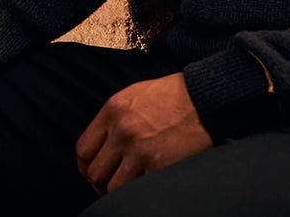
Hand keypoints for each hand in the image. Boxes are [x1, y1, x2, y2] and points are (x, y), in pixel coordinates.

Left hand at [75, 73, 210, 194]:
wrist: (206, 97)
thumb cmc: (173, 96)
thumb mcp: (132, 97)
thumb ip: (113, 120)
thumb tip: (102, 147)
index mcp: (112, 112)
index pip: (83, 150)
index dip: (86, 168)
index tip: (94, 174)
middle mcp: (122, 131)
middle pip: (95, 172)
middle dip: (100, 184)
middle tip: (110, 187)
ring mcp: (141, 149)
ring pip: (114, 187)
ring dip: (119, 191)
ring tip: (129, 189)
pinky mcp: (162, 164)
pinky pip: (139, 189)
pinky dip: (141, 191)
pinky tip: (146, 186)